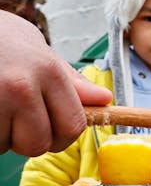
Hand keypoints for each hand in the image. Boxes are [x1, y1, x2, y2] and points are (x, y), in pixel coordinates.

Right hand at [0, 11, 111, 155]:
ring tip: (1, 105)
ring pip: (8, 146)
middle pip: (40, 143)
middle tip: (20, 117)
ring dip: (5, 136)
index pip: (73, 126)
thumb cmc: (4, 39)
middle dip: (31, 139)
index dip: (64, 135)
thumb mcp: (42, 54)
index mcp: (49, 72)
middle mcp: (23, 88)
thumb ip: (72, 82)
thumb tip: (104, 99)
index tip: (54, 130)